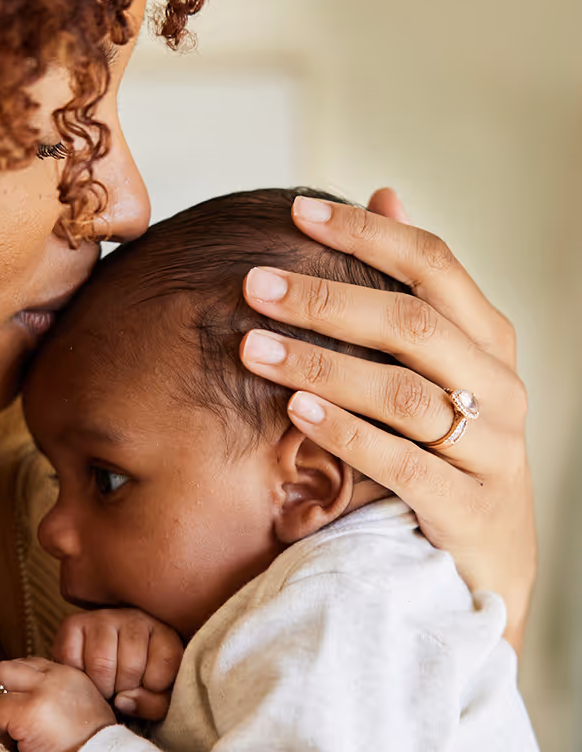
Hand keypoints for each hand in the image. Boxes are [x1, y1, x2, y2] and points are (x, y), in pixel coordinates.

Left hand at [0, 658, 114, 751]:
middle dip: (0, 691)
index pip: (29, 666)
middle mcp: (57, 676)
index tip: (18, 710)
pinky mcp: (28, 711)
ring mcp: (42, 691)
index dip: (17, 687)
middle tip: (6, 720)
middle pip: (8, 667)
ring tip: (13, 736)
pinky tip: (16, 748)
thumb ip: (56, 697)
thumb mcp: (82, 712)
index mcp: (71, 675)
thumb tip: (22, 698)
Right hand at [52, 608, 183, 720]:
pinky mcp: (73, 623)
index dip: (155, 688)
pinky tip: (86, 675)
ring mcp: (102, 618)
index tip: (147, 689)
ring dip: (101, 687)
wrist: (107, 666)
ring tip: (105, 686)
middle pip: (131, 666)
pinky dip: (77, 677)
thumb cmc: (138, 683)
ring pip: (101, 664)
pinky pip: (72, 659)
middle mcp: (134, 618)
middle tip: (121, 690)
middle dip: (124, 690)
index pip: (166, 663)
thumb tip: (122, 700)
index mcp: (163, 632)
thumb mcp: (159, 696)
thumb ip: (154, 704)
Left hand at [239, 189, 534, 652]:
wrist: (489, 557)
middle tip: (254, 285)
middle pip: (412, 323)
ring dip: (322, 365)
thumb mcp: (440, 363)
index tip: (298, 211)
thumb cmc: (449, 443)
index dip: (367, 233)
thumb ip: (412, 288)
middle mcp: (499, 384)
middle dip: (326, 299)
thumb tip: (385, 193)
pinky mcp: (467, 506)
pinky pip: (403, 462)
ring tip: (253, 348)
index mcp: (488, 339)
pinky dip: (346, 432)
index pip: (434, 264)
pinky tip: (294, 410)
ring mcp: (490, 448)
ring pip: (402, 392)